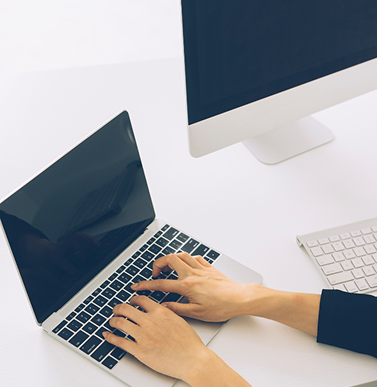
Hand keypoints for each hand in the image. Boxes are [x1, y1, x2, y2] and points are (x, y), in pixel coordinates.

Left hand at [103, 296, 210, 380]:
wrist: (193, 360)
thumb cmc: (189, 343)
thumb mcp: (179, 320)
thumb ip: (166, 313)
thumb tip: (158, 310)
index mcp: (161, 312)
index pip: (141, 299)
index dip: (132, 299)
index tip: (130, 301)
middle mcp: (150, 321)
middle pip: (126, 308)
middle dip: (118, 308)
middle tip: (116, 310)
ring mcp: (144, 336)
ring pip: (120, 322)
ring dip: (113, 321)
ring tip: (112, 322)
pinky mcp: (140, 351)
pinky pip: (119, 341)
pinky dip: (110, 337)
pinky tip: (107, 335)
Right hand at [131, 252, 253, 321]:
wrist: (240, 298)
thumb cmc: (221, 307)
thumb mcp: (197, 313)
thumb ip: (178, 309)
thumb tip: (164, 307)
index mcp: (187, 286)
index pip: (161, 284)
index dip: (147, 284)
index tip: (138, 285)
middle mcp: (193, 274)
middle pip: (170, 259)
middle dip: (158, 263)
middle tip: (155, 273)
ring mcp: (201, 269)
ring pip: (182, 255)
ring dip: (172, 259)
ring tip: (168, 268)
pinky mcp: (209, 267)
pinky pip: (195, 257)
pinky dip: (187, 259)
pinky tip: (187, 265)